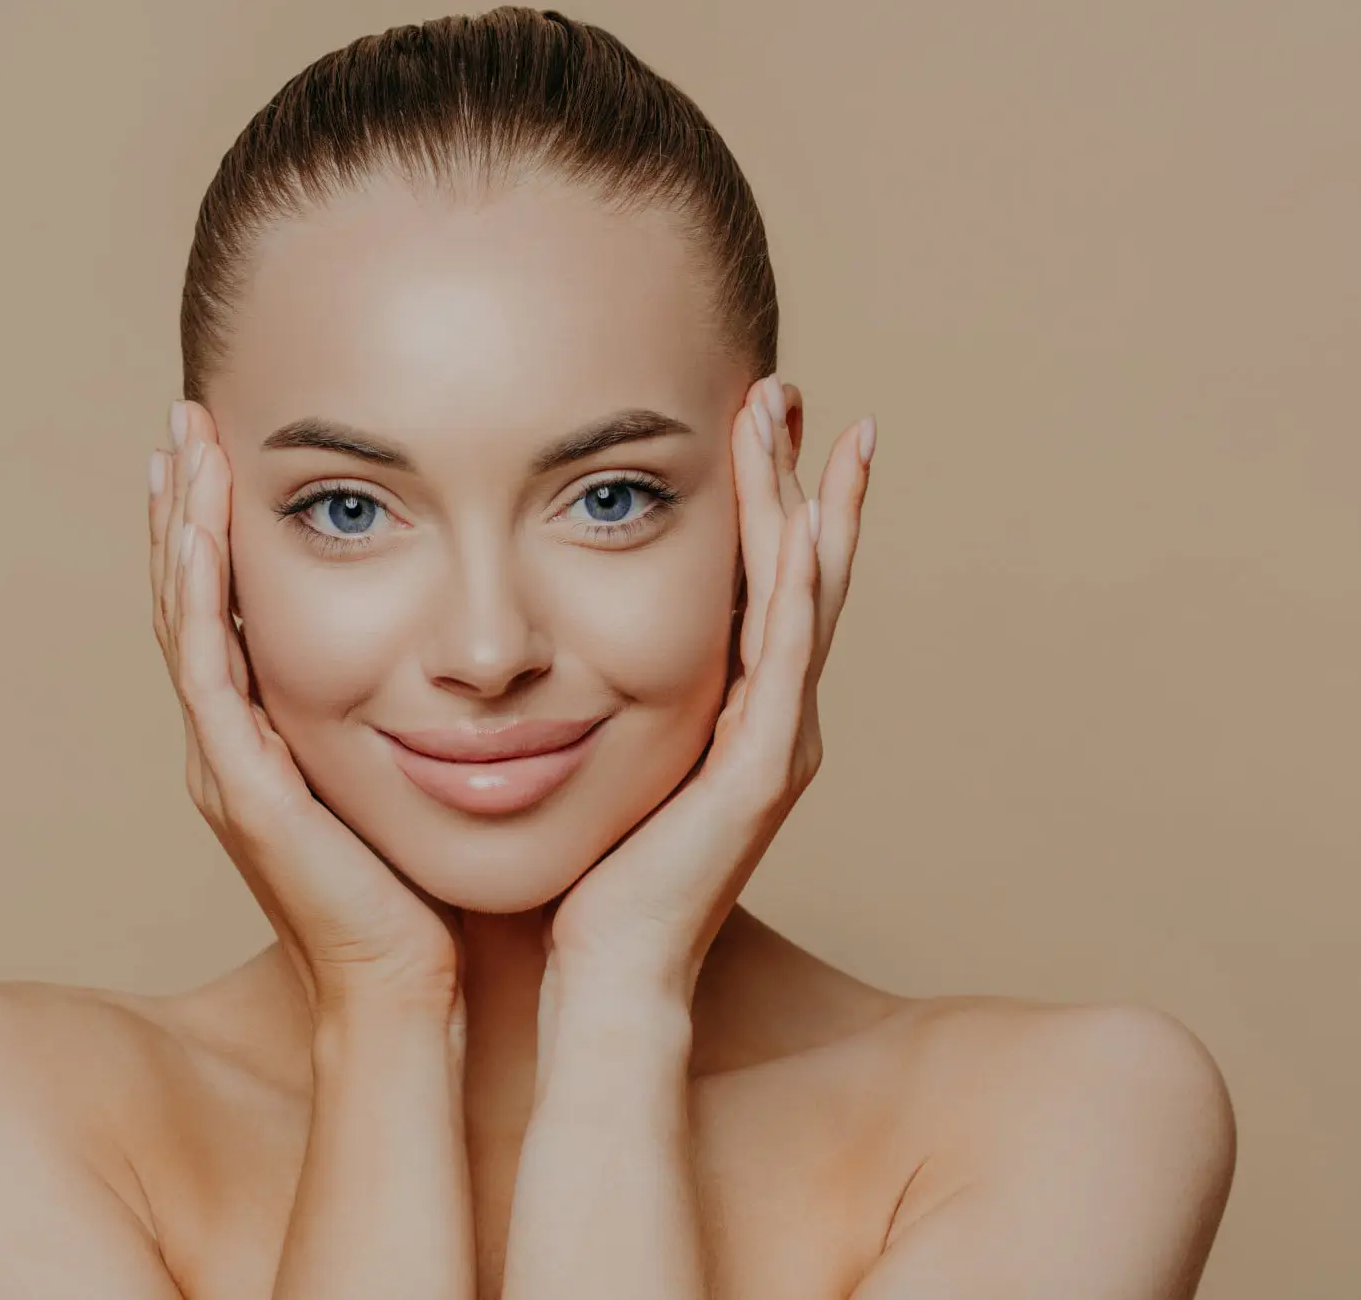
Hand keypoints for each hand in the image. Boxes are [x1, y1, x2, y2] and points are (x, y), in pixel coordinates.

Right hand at [150, 400, 461, 1019]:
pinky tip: (197, 528)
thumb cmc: (422, 889)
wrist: (409, 986)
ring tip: (180, 446)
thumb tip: (455, 651)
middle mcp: (228, 743)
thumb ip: (407, 710)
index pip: (224, 611)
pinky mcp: (242, 786)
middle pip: (188, 601)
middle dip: (183, 508)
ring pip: (185, 621)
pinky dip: (198, 592)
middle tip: (185, 421)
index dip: (214, 531)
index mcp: (262, 737)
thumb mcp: (410, 770)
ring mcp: (225, 763)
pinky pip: (207, 669)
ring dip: (178, 529)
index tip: (220, 451)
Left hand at [543, 375, 873, 1009]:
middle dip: (801, 476)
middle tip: (792, 389)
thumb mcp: (607, 760)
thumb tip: (555, 640)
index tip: (754, 421)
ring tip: (801, 419)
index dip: (769, 502)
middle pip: (803, 573)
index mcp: (740, 714)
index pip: (765, 586)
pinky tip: (797, 515)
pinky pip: (785, 654)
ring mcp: (777, 740)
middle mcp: (776, 719)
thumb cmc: (595, 877)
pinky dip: (794, 580)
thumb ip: (605, 697)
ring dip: (805, 500)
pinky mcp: (761, 768)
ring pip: (804, 596)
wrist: (609, 972)